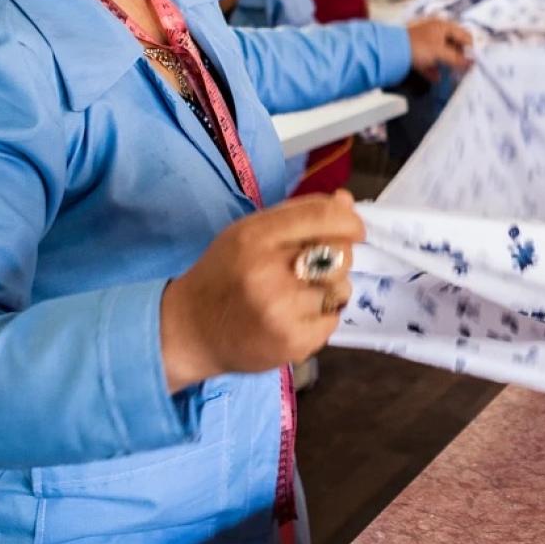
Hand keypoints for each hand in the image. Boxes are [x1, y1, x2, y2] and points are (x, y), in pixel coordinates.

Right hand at [159, 191, 365, 393]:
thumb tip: (346, 201)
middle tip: (315, 266)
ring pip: (340, 289)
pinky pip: (333, 319)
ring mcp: (281, 311)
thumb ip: (297, 214)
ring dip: (329, 290)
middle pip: (340, 253)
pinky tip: (295, 317)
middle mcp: (268, 272)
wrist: (190, 331)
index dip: (350, 220)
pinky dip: (322, 317)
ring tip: (298, 295)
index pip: (324, 216)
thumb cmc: (223, 275)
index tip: (354, 228)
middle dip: (338, 256)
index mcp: (255, 237)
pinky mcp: (293, 343)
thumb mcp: (249, 233)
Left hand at [405, 18, 472, 81]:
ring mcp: (426, 41)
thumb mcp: (440, 53)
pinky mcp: (417, 51)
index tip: (472, 62)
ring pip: (442, 53)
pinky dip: (433, 68)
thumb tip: (471, 64)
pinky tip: (435, 78)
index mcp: (444, 26)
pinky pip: (430, 60)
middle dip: (458, 58)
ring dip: (446, 64)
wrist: (391, 50)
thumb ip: (457, 59)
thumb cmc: (419, 47)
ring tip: (451, 76)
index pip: (464, 35)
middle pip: (454, 45)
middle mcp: (436, 31)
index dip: (470, 48)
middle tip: (462, 70)